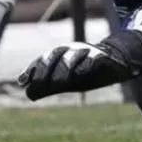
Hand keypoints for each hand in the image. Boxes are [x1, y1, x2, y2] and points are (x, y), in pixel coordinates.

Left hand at [17, 29, 141, 99]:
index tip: (24, 83)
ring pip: (71, 55)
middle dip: (45, 70)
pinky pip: (94, 58)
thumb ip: (46, 85)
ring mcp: (87, 52)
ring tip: (58, 84)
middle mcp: (72, 50)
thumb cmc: (86, 70)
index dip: (33, 70)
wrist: (117, 62)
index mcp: (61, 55)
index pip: (43, 60)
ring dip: (63, 68)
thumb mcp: (65, 80)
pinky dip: (87, 64)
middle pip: (55, 55)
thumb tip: (26, 91)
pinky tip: (81, 73)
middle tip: (41, 86)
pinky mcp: (103, 57)